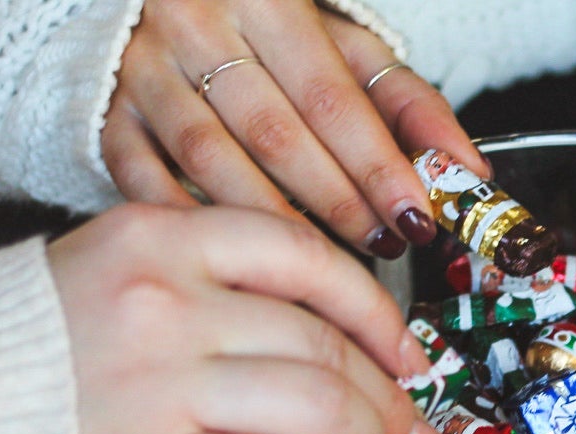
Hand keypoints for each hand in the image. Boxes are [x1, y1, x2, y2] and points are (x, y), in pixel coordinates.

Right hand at [49, 204, 443, 433]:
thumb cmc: (20, 366)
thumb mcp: (102, 282)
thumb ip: (199, 295)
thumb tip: (317, 346)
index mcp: (155, 241)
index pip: (303, 258)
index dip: (375, 313)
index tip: (405, 351)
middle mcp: (162, 304)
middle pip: (324, 344)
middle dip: (387, 397)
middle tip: (406, 433)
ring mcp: (157, 387)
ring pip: (320, 407)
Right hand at [103, 0, 488, 254]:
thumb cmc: (265, 30)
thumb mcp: (341, 46)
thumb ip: (408, 103)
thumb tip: (467, 170)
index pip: (329, 95)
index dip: (376, 163)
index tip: (416, 215)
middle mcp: (195, 26)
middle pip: (274, 132)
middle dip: (337, 202)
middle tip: (383, 246)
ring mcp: (143, 70)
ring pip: (209, 161)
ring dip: (276, 221)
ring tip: (326, 266)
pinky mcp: (108, 113)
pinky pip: (143, 178)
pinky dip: (194, 222)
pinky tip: (239, 260)